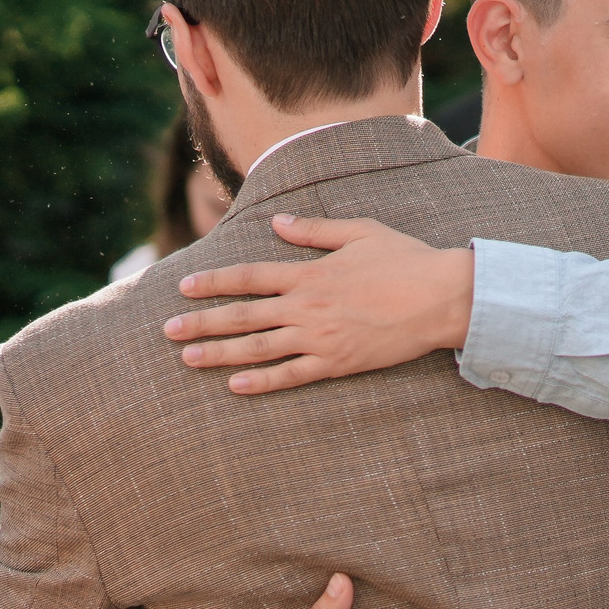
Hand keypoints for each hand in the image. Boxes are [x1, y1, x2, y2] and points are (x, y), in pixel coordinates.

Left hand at [164, 217, 475, 394]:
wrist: (441, 298)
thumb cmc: (406, 260)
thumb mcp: (360, 232)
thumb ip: (315, 230)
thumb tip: (279, 223)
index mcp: (309, 274)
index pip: (249, 277)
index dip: (214, 283)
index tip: (184, 288)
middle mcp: (307, 307)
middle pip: (243, 316)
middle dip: (202, 322)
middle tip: (167, 331)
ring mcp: (320, 338)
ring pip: (259, 349)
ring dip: (219, 354)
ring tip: (188, 360)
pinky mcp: (337, 362)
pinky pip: (292, 376)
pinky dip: (262, 382)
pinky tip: (235, 385)